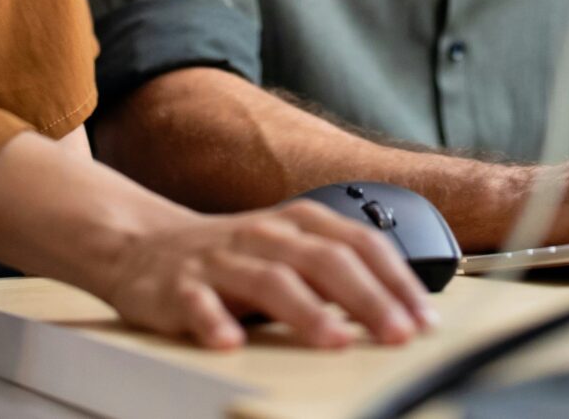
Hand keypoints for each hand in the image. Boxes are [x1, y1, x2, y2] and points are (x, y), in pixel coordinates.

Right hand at [99, 198, 438, 350]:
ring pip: (268, 280)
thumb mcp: (290, 251)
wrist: (144, 245)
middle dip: (367, 298)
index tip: (424, 317)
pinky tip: (231, 344)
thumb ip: (338, 272)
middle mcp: (264, 236)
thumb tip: (403, 310)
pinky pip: (197, 303)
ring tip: (335, 341)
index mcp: (298, 223)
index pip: (359, 244)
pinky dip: (214, 321)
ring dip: (306, 311)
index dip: (396, 279)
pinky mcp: (178, 286)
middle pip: (324, 260)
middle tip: (398, 333)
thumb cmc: (233, 256)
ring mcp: (220, 260)